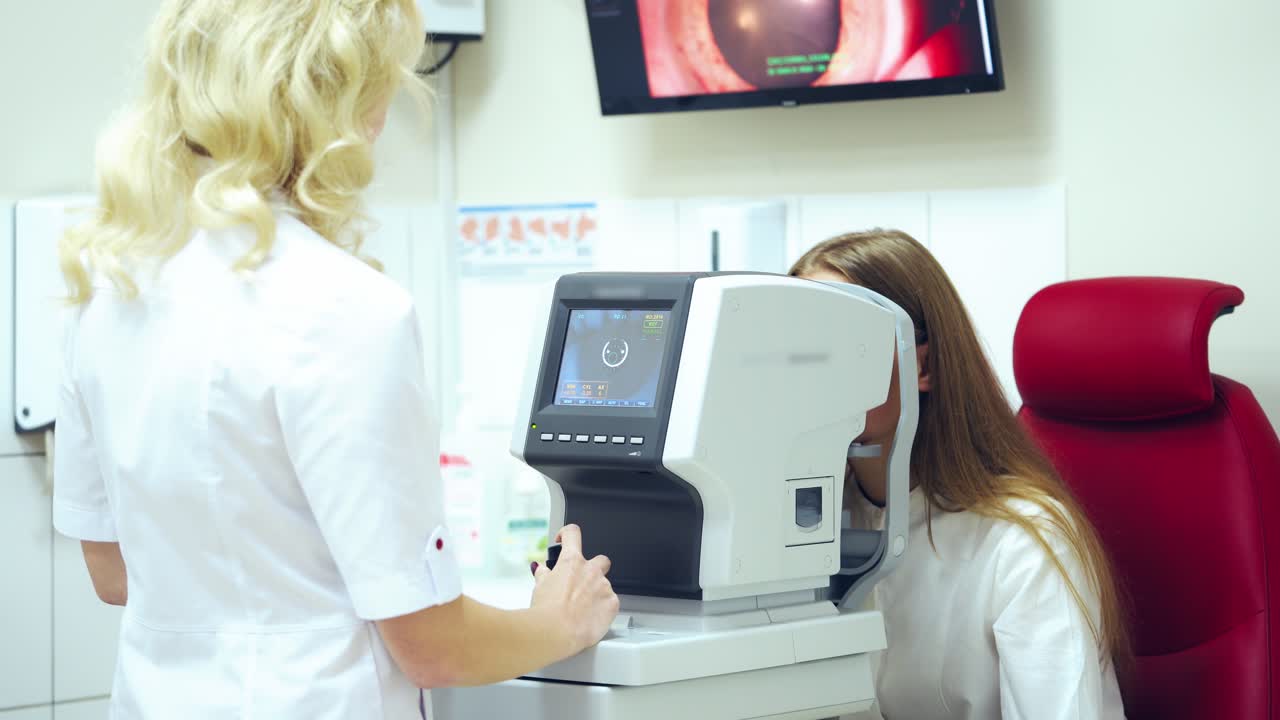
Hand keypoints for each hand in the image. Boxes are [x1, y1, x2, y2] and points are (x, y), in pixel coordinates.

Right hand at [529, 524, 619, 656]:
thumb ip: (544, 574)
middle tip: (583, 584)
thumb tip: (542, 570)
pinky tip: (591, 618)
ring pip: (605, 586)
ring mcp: (604, 586)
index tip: (565, 540)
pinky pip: (611, 602)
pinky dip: (603, 609)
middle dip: (594, 569)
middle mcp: (591, 570)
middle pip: (601, 560)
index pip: (572, 534)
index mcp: (571, 562)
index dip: (567, 534)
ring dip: (596, 594)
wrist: (557, 633)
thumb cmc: (545, 612)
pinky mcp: (613, 603)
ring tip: (582, 611)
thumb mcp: (539, 587)